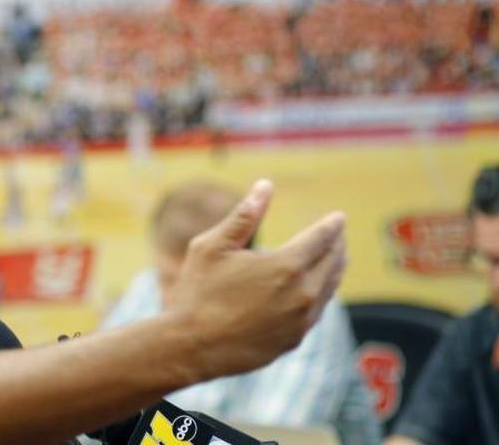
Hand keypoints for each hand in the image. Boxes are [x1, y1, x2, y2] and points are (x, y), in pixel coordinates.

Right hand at [168, 179, 346, 379]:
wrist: (193, 346)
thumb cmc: (198, 291)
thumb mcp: (213, 246)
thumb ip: (244, 216)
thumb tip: (265, 185)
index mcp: (285, 266)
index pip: (321, 239)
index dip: (331, 226)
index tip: (339, 217)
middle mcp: (302, 294)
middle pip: (332, 264)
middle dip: (337, 246)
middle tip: (339, 235)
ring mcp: (301, 320)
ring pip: (328, 290)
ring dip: (334, 270)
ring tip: (336, 258)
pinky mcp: (294, 339)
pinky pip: (316, 312)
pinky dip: (321, 295)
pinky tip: (315, 291)